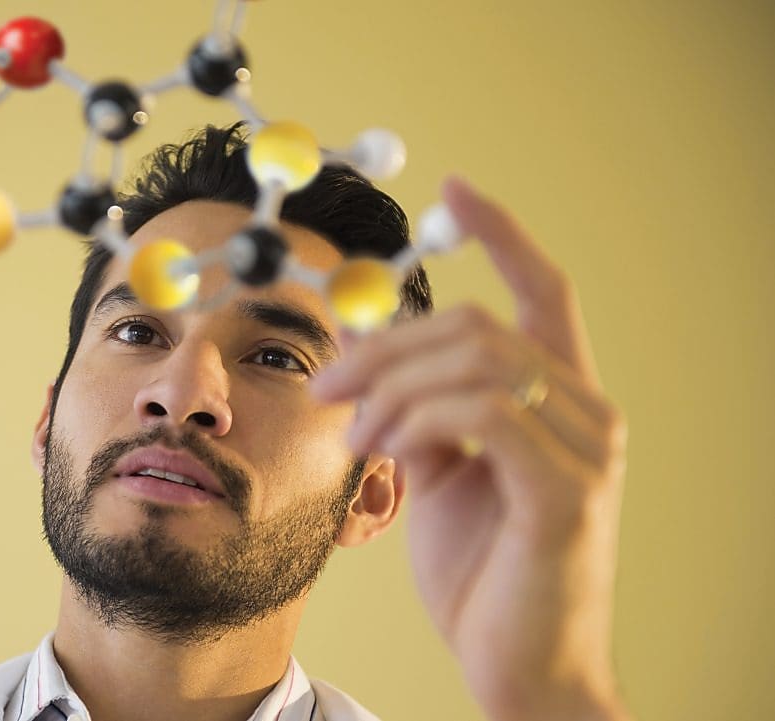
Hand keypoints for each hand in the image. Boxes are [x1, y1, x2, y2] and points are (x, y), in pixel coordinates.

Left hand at [312, 178, 631, 720]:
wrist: (516, 664)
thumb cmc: (481, 571)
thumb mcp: (438, 475)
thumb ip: (418, 412)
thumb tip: (369, 361)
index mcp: (559, 399)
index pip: (542, 291)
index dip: (502, 233)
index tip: (455, 190)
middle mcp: (587, 410)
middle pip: (479, 324)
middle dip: (386, 345)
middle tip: (327, 386)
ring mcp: (586, 448)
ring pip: (477, 359)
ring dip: (392, 387)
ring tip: (354, 436)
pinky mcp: (567, 489)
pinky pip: (483, 413)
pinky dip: (417, 419)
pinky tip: (385, 451)